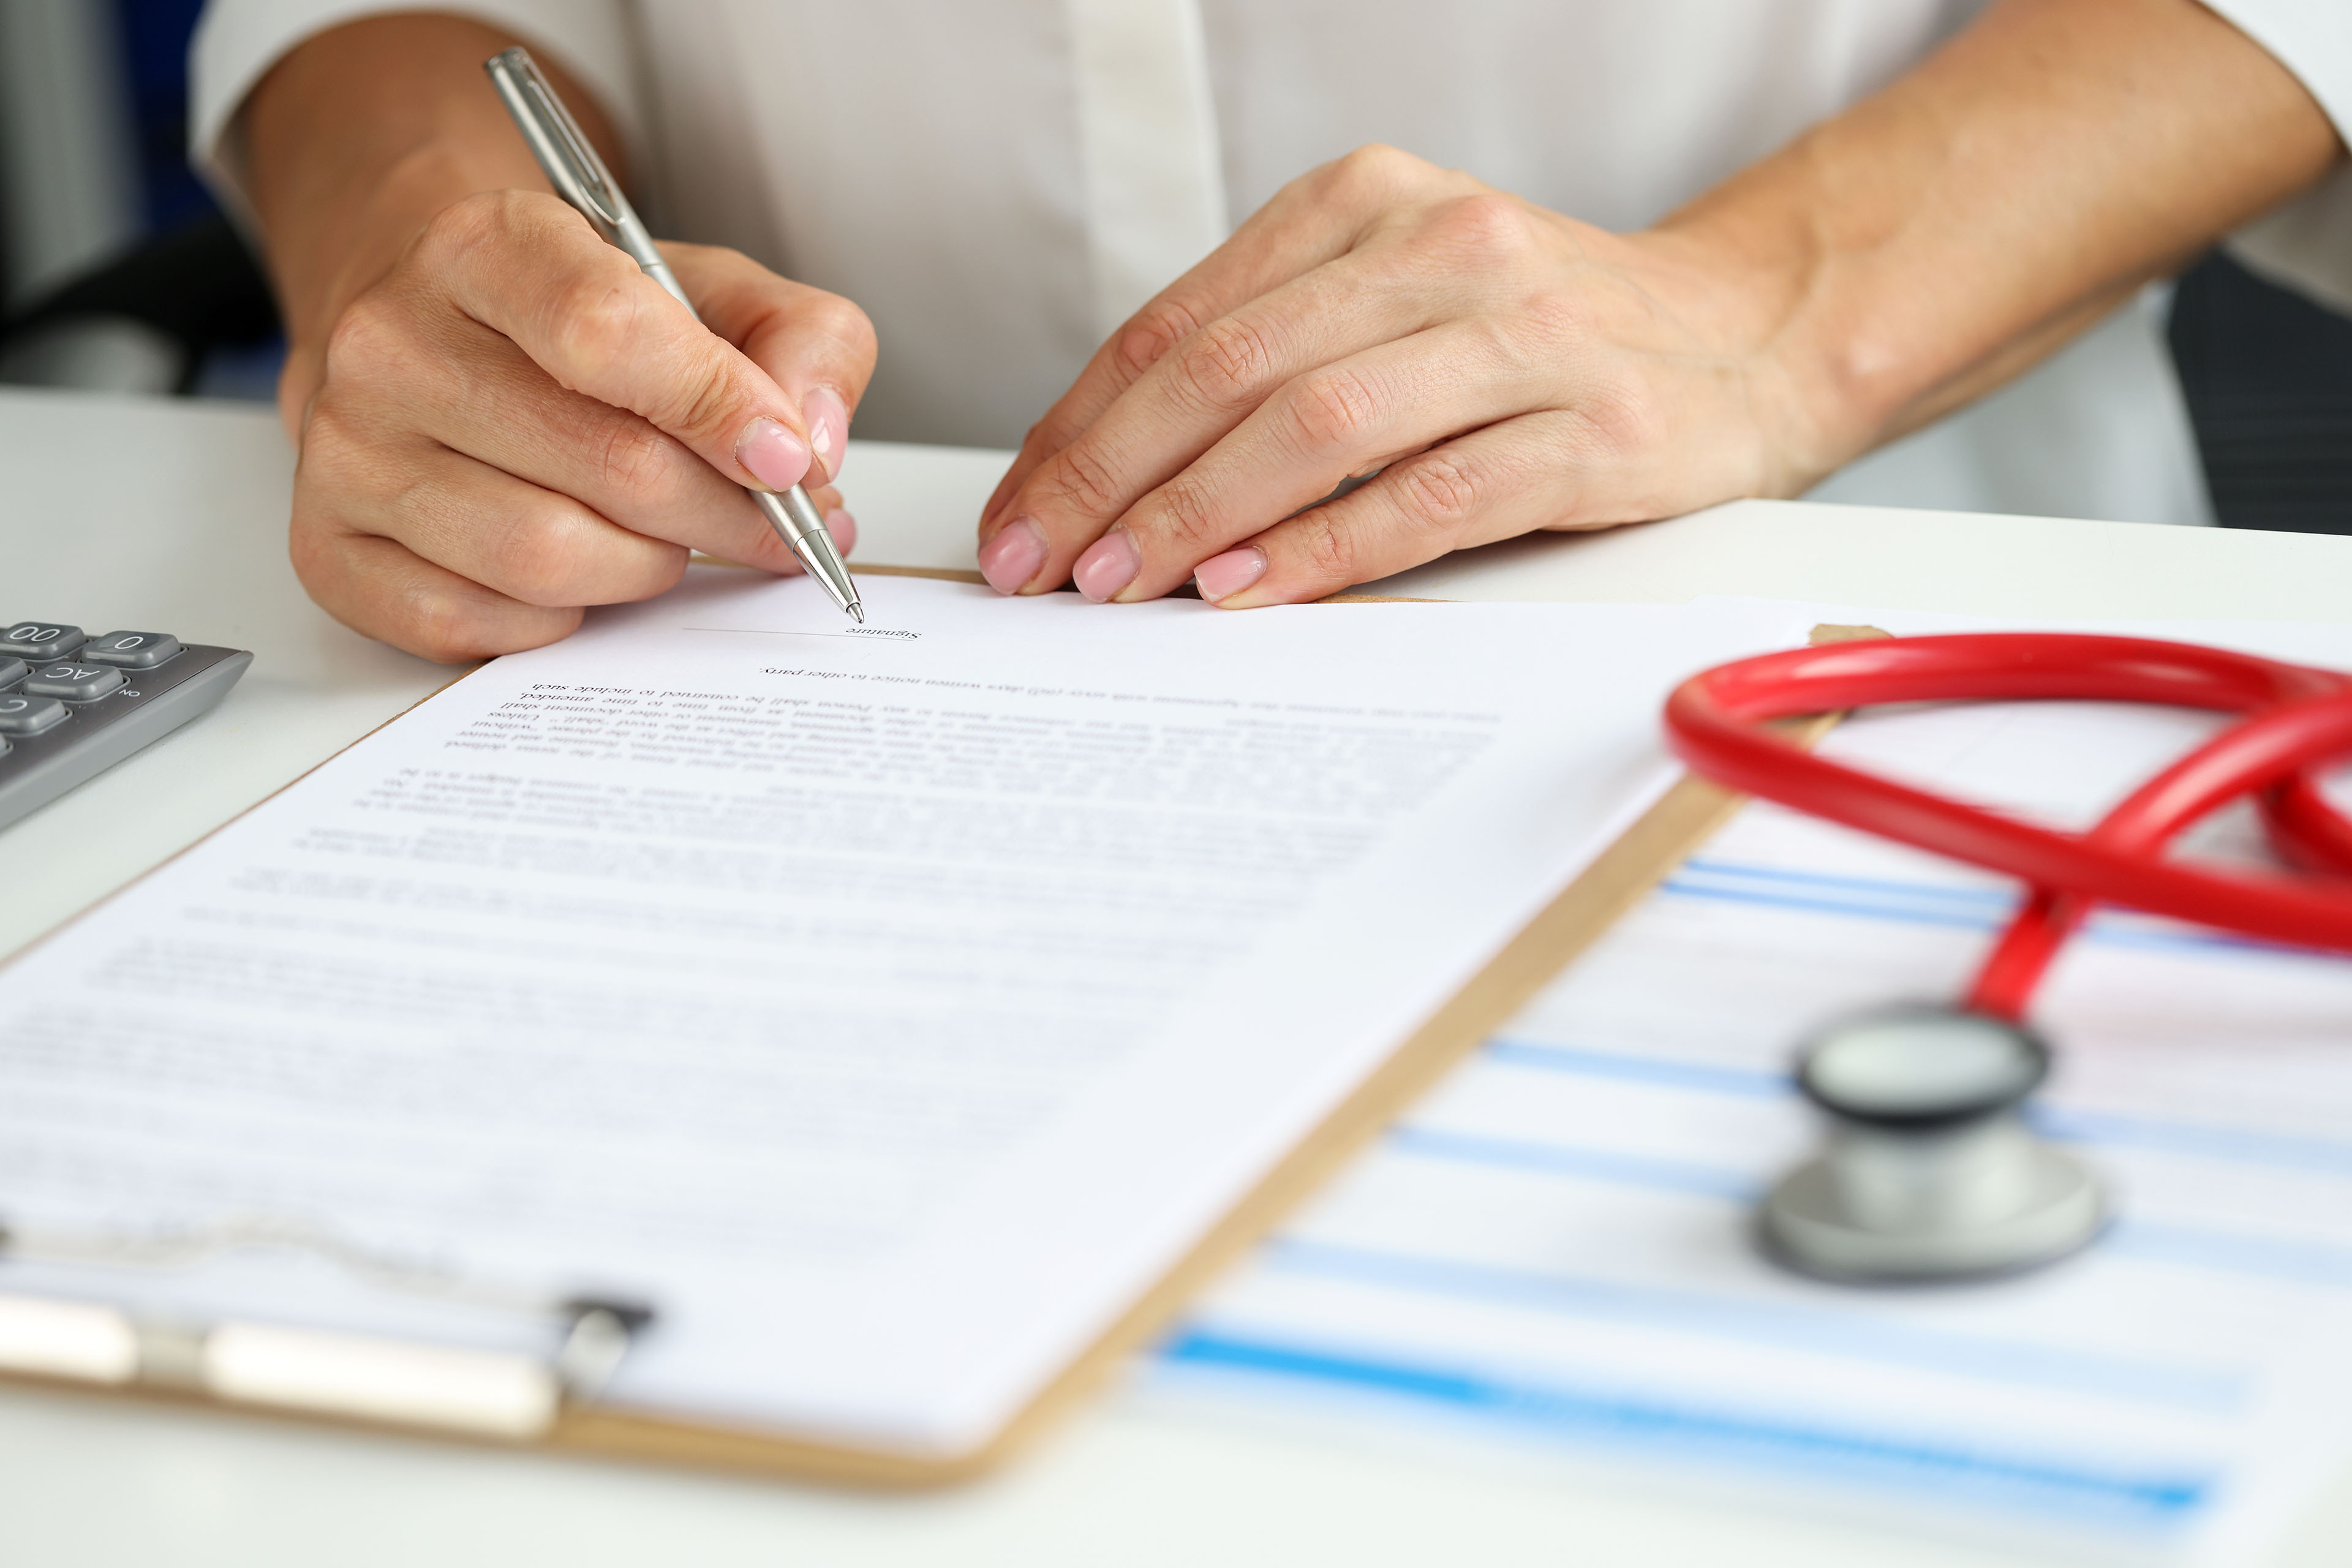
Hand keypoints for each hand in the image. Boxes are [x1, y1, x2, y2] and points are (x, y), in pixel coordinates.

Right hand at [288, 189, 876, 660]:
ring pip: (545, 557)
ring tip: (666, 541)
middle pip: (604, 464)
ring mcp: (347, 451)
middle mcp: (390, 342)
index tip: (789, 461)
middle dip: (719, 514)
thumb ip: (800, 342)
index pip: (609, 335)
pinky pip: (479, 623)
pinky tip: (581, 574)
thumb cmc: (588, 323)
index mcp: (483, 248)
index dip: (721, 411)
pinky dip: (560, 617)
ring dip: (644, 568)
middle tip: (768, 526)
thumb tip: (810, 446)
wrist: (439, 337)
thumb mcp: (714, 291)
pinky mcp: (331, 548)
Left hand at [974, 145, 1820, 607]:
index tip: (1018, 513)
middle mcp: (1441, 248)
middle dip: (1108, 480)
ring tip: (1121, 586)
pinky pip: (1431, 497)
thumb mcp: (1393, 299)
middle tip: (1040, 565)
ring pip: (1318, 427)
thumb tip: (1108, 473)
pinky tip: (1250, 591)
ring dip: (1198, 517)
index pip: (1183, 323)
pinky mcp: (1593, 430)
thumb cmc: (1537, 334)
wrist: (1745, 336)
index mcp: (1366, 204)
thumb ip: (1271, 355)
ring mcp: (1524, 335)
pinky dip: (1327, 550)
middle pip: (1228, 370)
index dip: (1081, 427)